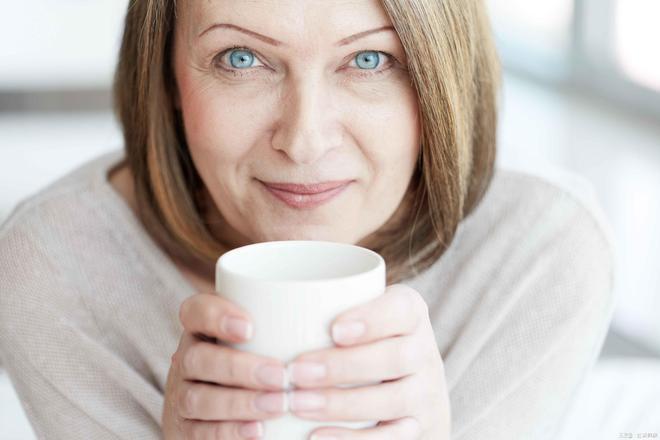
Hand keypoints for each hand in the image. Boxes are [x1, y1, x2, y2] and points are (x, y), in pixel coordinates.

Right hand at [162, 291, 288, 438]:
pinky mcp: (186, 429)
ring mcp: (182, 395)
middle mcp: (188, 358)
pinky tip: (258, 431)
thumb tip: (352, 309)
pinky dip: (229, 432)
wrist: (243, 408)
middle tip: (280, 376)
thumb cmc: (268, 359)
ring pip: (196, 398)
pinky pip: (199, 432)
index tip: (251, 327)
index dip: (216, 316)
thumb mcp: (272, 337)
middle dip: (239, 367)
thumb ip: (291, 323)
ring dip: (238, 403)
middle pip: (198, 358)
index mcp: (205, 328)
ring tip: (278, 406)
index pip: (195, 311)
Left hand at [286, 284, 450, 438]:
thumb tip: (258, 302)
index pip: (402, 310)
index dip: (372, 319)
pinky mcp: (420, 429)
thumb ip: (330, 305)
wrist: (412, 392)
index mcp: (410, 314)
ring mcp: (426, 394)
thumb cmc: (366, 343)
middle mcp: (425, 352)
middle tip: (295, 371)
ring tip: (296, 403)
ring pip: (392, 400)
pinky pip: (392, 439)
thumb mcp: (362, 317)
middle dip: (343, 366)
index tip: (333, 330)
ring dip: (341, 404)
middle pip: (395, 357)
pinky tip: (315, 436)